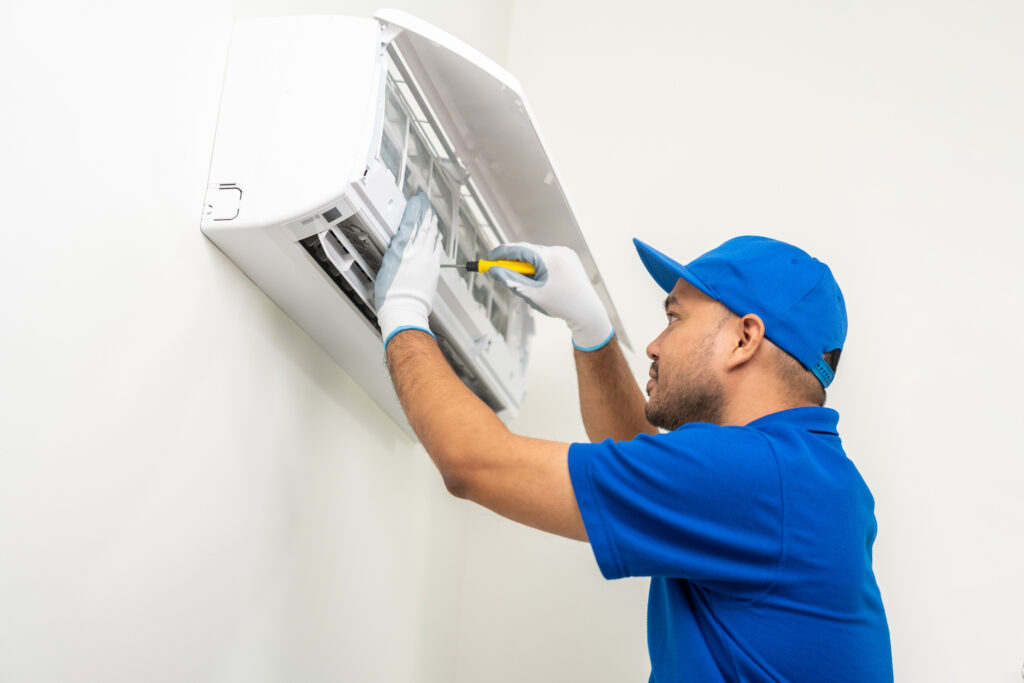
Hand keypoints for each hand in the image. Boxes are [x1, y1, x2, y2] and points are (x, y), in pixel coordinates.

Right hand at [375, 192, 442, 346]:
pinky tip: (436, 236)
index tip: (417, 199)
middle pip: (424, 225)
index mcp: (403, 248)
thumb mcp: (386, 265)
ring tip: (431, 216)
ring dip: (432, 223)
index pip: (412, 221)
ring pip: (432, 235)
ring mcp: (428, 259)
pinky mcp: (434, 268)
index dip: (415, 208)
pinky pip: (437, 248)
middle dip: (426, 212)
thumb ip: (395, 249)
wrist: (405, 308)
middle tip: (426, 203)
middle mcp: (418, 251)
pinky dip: (436, 239)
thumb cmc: (391, 293)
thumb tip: (400, 240)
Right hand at [486, 242, 613, 350]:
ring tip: (533, 287)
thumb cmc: (560, 305)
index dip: (501, 253)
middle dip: (514, 263)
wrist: (587, 311)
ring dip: (528, 266)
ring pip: (537, 255)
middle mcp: (559, 251)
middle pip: (528, 251)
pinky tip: (545, 284)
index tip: (488, 259)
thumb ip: (511, 281)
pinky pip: (547, 258)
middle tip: (502, 274)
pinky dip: (540, 267)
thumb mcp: (532, 294)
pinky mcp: (569, 257)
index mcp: (550, 258)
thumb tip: (493, 270)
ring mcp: (566, 253)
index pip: (519, 249)